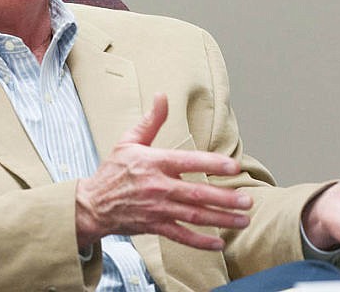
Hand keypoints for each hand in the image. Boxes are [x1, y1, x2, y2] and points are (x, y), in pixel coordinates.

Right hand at [75, 93, 250, 249]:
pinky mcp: (154, 226)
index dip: (212, 164)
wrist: (92, 204)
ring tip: (243, 219)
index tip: (233, 167)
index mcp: (154, 162)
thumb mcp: (129, 141)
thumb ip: (151, 121)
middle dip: (225, 198)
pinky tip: (218, 243)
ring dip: (221, 219)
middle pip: (197, 193)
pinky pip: (181, 236)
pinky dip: (200, 242)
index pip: (188, 162)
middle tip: (247, 201)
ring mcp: (157, 209)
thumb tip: (162, 96)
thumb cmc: (113, 171)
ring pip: (194, 216)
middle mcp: (158, 187)